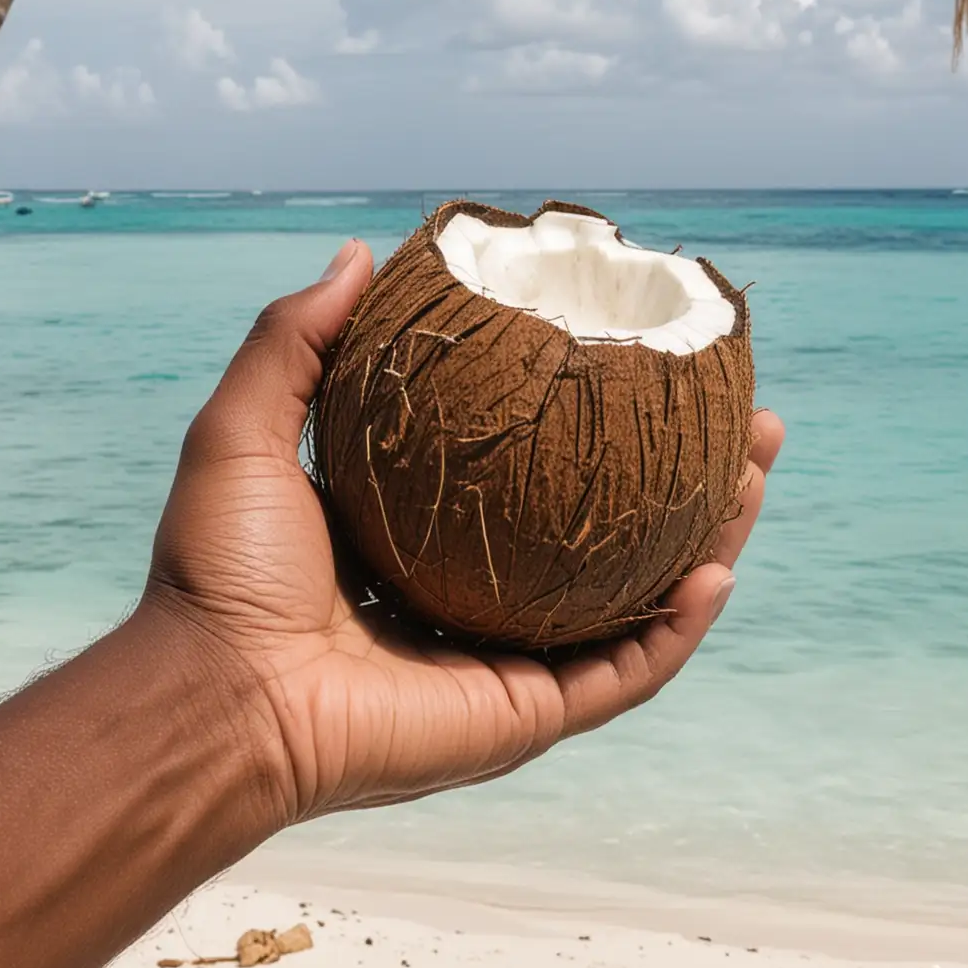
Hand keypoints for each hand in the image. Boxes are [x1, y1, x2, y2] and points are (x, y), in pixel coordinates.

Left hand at [144, 239, 783, 827]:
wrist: (212, 694)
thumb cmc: (218, 570)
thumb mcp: (248, 427)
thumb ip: (296, 339)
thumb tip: (361, 252)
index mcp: (431, 539)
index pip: (540, 473)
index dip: (599, 422)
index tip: (646, 364)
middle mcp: (482, 599)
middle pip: (610, 530)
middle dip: (684, 476)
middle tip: (739, 418)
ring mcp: (512, 660)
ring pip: (641, 596)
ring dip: (709, 540)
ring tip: (754, 471)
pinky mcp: (525, 716)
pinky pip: (626, 671)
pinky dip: (679, 627)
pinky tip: (716, 568)